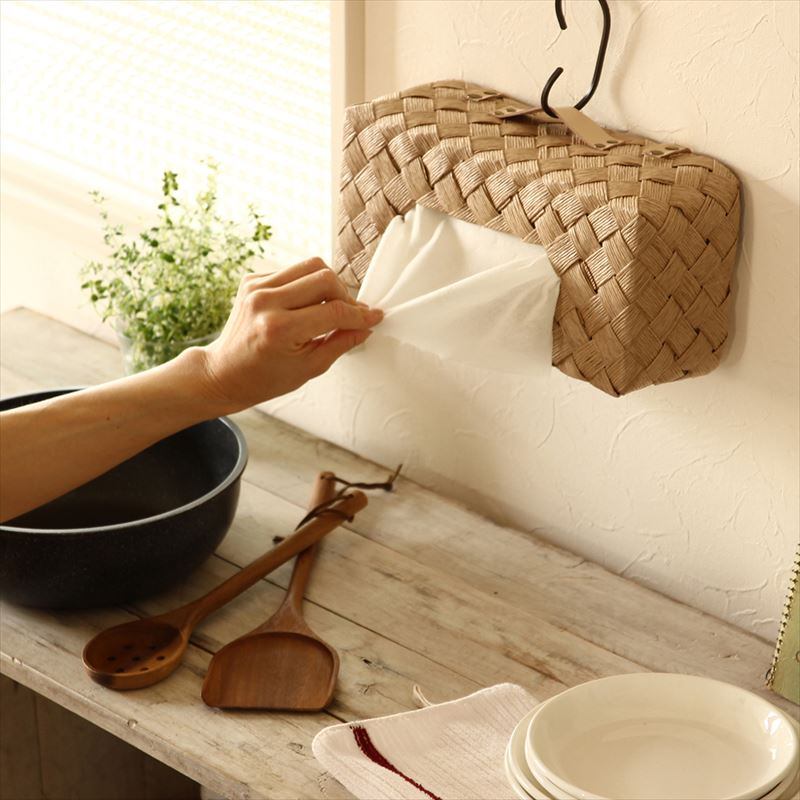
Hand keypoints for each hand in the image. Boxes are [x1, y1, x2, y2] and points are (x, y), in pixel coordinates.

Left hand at [193, 258, 382, 414]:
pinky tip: (304, 306)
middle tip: (349, 314)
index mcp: (280, 329)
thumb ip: (341, 343)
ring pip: (310, 267)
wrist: (224, 373)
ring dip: (327, 286)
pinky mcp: (251, 279)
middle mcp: (266, 302)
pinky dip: (305, 286)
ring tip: (329, 308)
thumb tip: (365, 326)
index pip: (333, 311)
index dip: (359, 315)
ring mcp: (256, 287)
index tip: (374, 317)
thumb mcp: (309, 367)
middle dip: (345, 296)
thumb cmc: (264, 377)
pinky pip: (291, 271)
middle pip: (324, 278)